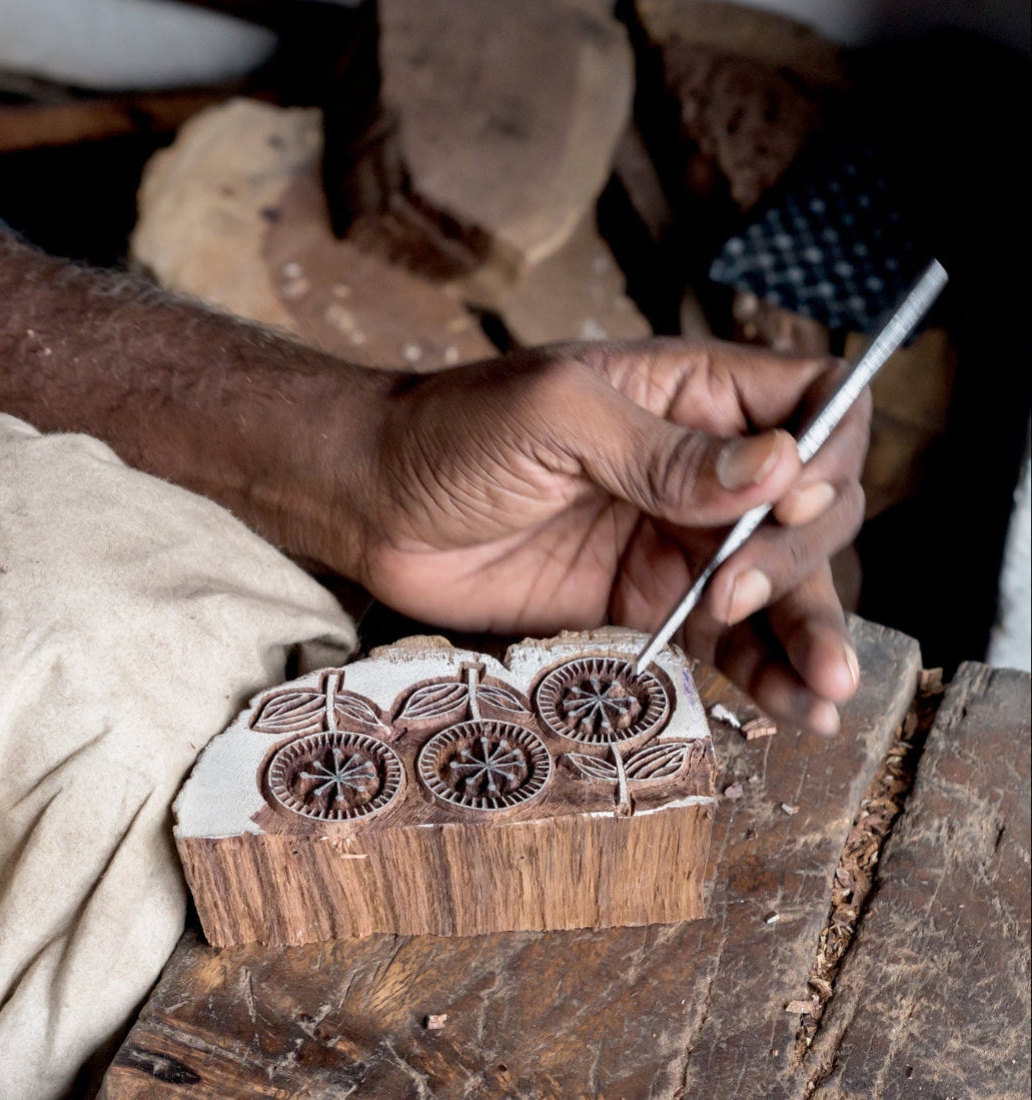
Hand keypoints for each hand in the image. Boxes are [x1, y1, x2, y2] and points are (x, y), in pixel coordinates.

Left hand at [350, 339, 867, 734]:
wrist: (374, 506)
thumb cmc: (451, 434)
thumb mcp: (553, 415)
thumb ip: (661, 447)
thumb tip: (778, 468)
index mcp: (688, 396)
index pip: (811, 402)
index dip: (828, 448)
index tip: (792, 497)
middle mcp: (699, 471)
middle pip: (811, 504)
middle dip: (800, 554)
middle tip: (735, 591)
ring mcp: (676, 544)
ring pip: (780, 584)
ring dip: (811, 631)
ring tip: (828, 688)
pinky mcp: (645, 608)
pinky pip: (723, 641)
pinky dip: (762, 672)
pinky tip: (795, 707)